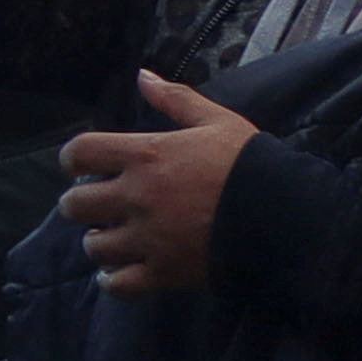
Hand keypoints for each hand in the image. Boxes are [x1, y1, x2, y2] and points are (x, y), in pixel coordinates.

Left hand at [60, 72, 254, 292]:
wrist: (287, 217)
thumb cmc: (251, 165)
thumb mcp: (216, 121)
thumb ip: (175, 99)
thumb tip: (142, 75)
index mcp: (144, 155)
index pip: (79, 154)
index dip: (73, 160)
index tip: (81, 167)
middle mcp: (137, 197)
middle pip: (75, 205)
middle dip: (81, 205)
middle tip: (97, 206)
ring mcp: (149, 238)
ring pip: (95, 247)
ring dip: (98, 243)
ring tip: (111, 238)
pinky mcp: (166, 273)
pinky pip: (120, 285)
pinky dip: (114, 280)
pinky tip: (119, 272)